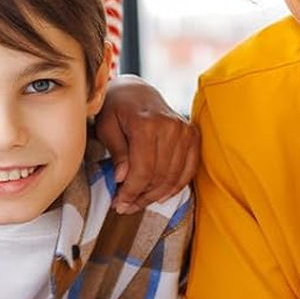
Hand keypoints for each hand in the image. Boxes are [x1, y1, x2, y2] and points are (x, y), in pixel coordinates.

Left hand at [94, 75, 198, 213]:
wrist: (136, 91)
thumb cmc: (116, 109)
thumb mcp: (106, 127)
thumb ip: (117, 153)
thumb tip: (123, 178)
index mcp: (146, 123)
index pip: (143, 170)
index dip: (131, 193)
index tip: (119, 204)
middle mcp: (170, 126)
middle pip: (159, 176)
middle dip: (141, 197)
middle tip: (126, 207)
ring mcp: (184, 131)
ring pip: (174, 177)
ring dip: (156, 195)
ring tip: (139, 202)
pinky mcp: (192, 135)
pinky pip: (189, 170)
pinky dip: (176, 187)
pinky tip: (161, 196)